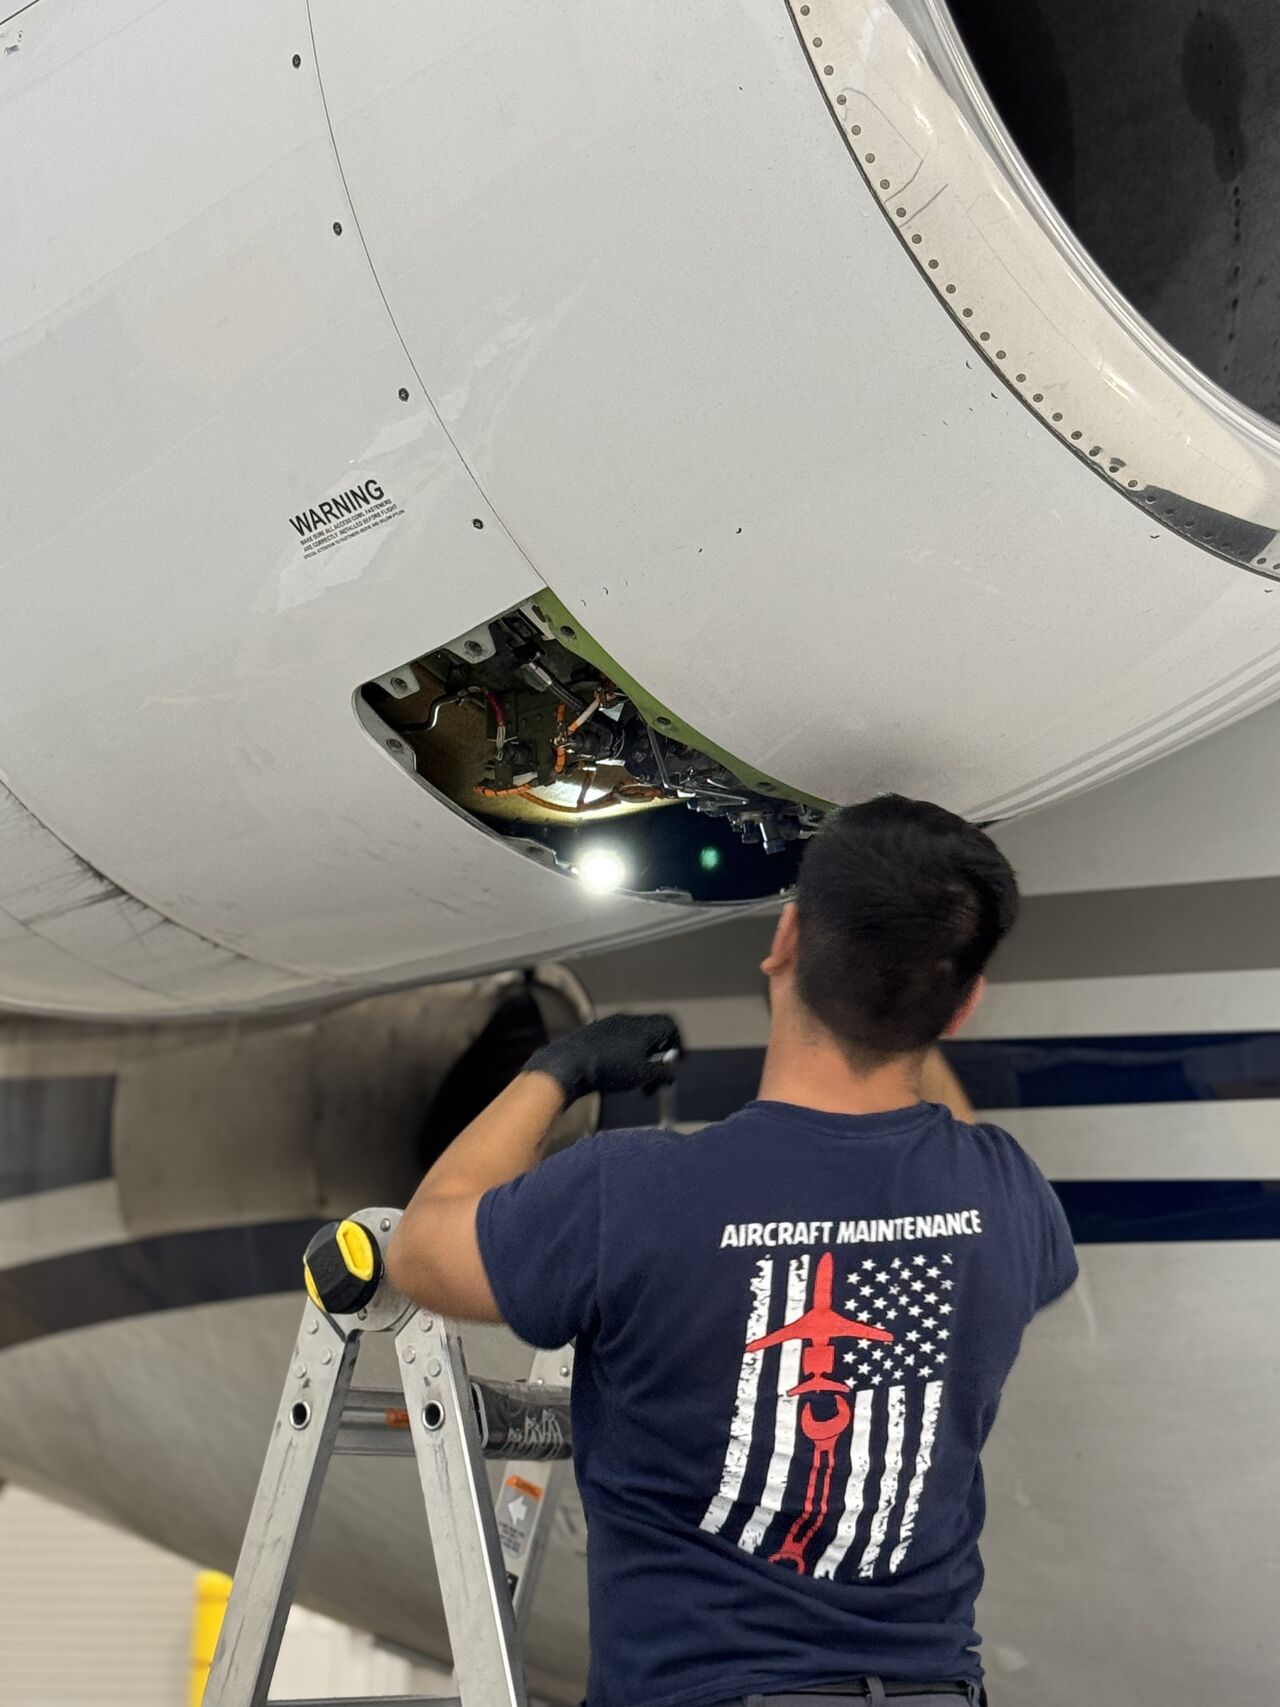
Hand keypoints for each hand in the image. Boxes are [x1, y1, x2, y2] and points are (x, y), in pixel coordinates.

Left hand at [523, 1013, 682, 1104]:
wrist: (569, 1062)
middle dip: (657, 1056)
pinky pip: (617, 1041)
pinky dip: (623, 1055)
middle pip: (652, 1033)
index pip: (670, 1025)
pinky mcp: (593, 1032)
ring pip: (633, 1038)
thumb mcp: (642, 1075)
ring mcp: (609, 1024)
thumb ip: (662, 1074)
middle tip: (654, 1077)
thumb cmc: (611, 1068)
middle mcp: (628, 1020)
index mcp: (644, 1027)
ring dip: (639, 1057)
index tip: (674, 1062)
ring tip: (634, 1079)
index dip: (677, 1043)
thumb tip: (671, 1075)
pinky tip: (614, 1073)